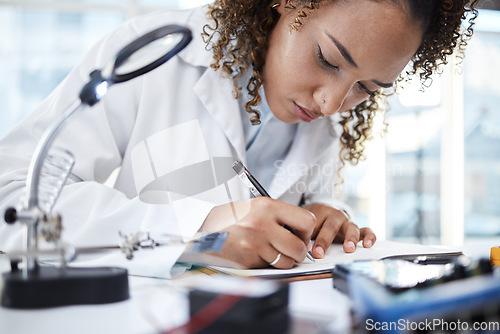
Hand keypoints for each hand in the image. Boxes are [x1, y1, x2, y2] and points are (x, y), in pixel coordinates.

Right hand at [200, 197, 315, 268]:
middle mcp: (262, 223)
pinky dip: (267, 264)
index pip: (306, 220)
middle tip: (292, 249)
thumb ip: (278, 215)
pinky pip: (270, 267)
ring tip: (272, 251)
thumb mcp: (254, 207)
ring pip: (286, 261)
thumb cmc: (231, 219)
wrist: (203, 230)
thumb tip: (303, 230)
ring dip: (283, 260)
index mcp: (266, 206)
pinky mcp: (248, 259)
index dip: (307, 231)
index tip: (301, 234)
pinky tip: (256, 254)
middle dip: (299, 252)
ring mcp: (254, 243)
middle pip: (299, 246)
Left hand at [304, 203, 375, 258]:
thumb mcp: (305, 223)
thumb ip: (304, 233)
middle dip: (324, 240)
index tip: (303, 248)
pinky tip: (368, 245)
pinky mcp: (357, 230)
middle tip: (318, 253)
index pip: (314, 223)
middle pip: (331, 226)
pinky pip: (366, 231)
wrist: (323, 211)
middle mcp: (335, 216)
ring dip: (350, 238)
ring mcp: (347, 222)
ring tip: (348, 249)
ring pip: (351, 228)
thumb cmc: (313, 221)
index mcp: (320, 212)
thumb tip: (303, 247)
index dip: (308, 236)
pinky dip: (369, 236)